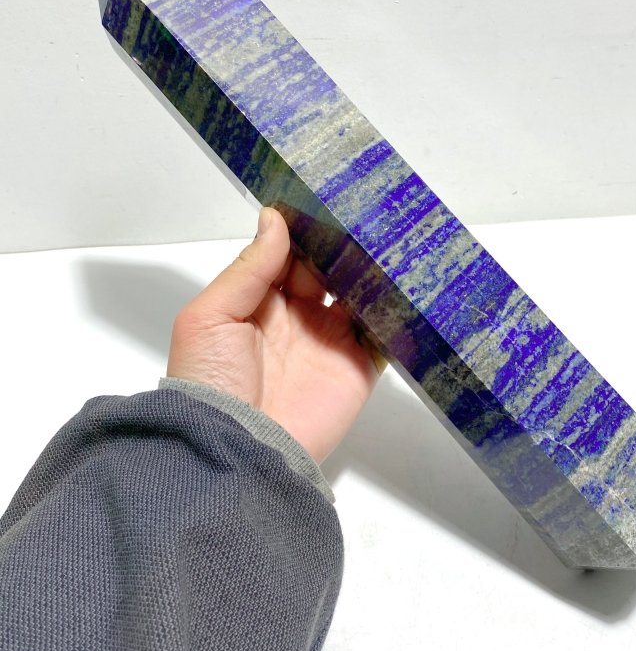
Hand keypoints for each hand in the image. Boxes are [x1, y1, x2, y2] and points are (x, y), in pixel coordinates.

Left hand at [166, 207, 381, 462]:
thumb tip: (274, 219)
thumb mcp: (211, 317)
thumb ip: (248, 268)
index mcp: (259, 302)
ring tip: (393, 238)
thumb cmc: (211, 381)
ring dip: (372, 272)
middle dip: (344, 244)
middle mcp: (298, 317)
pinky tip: (408, 283)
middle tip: (368, 211)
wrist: (238, 452)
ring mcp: (331, 342)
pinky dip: (396, 312)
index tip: (328, 198)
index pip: (289, 255)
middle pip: (328, 270)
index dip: (306, 229)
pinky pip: (383, 334)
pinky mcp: (358, 367)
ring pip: (359, 295)